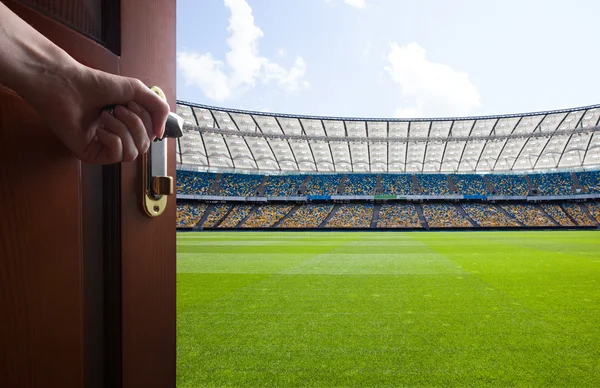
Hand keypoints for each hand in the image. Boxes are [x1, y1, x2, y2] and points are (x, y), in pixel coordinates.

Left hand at [26, 63, 170, 163]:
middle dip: (135, 124)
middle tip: (119, 108)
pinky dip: (113, 138)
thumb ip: (159, 108)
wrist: (68, 84)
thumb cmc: (96, 84)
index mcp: (128, 125)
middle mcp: (118, 138)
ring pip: (133, 153)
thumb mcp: (137, 90)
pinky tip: (100, 128)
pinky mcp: (92, 155)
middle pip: (145, 145)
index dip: (147, 120)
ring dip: (123, 130)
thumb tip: (161, 133)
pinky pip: (117, 155)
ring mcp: (104, 148)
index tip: (132, 103)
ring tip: (106, 116)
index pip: (151, 135)